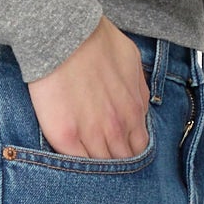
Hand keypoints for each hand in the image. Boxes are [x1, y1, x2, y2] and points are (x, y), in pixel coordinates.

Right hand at [29, 17, 149, 158]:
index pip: (139, 147)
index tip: (119, 149)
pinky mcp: (65, 137)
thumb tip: (138, 104)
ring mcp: (92, 135)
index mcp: (134, 111)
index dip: (129, 151)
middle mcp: (117, 127)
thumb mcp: (132, 62)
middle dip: (115, 161)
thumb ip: (138, 89)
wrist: (64, 34)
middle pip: (122, 162)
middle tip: (102, 159)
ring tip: (86, 165)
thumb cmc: (95, 40)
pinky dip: (75, 167)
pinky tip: (71, 164)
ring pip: (100, 166)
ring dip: (96, 169)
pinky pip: (76, 164)